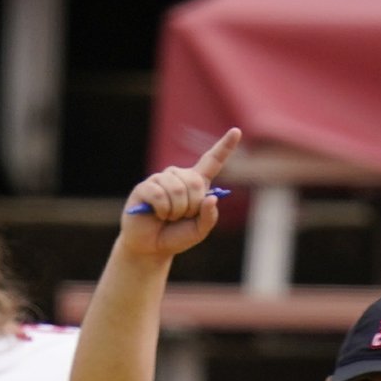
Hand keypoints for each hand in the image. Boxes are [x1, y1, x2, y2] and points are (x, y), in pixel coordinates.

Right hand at [120, 129, 237, 261]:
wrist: (150, 248)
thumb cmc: (176, 237)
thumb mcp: (200, 230)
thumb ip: (209, 216)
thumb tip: (210, 198)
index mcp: (196, 183)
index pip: (212, 161)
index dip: (225, 146)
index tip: (236, 131)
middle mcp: (178, 177)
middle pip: (195, 182)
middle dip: (191, 205)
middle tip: (181, 217)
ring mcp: (160, 180)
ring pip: (177, 189)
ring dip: (175, 210)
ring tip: (168, 217)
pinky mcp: (144, 188)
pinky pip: (158, 194)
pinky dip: (162, 209)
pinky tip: (157, 214)